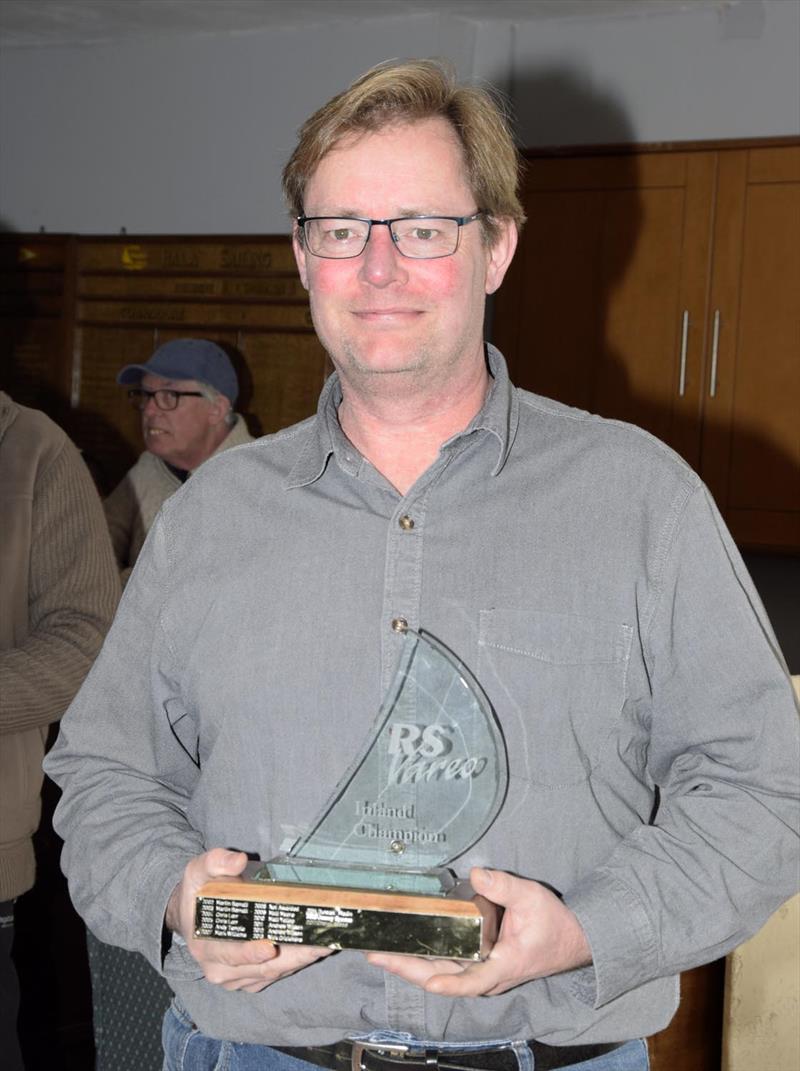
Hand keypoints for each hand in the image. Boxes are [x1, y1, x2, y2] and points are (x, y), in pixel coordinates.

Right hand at [166, 848, 331, 992]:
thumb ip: (216, 862)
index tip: (272, 947)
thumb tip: (238, 860)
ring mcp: (237, 978)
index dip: (251, 953)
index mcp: (206, 947)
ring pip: (274, 974)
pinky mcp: (251, 980)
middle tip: (319, 944)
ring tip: (325, 945)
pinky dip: (296, 963)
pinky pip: (276, 975)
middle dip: (293, 957)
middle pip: (262, 969)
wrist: (192, 914)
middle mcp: (221, 969)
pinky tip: (315, 950)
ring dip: (300, 961)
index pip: (231, 955)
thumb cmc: (198, 892)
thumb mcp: (199, 871)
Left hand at [365, 867, 590, 996]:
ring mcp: (482, 973)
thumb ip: (504, 886)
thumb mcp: (532, 898)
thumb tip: (477, 874)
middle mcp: (489, 976)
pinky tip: (406, 950)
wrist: (571, 940)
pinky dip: (425, 962)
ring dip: (412, 967)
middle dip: (409, 970)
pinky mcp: (479, 966)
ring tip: (381, 954)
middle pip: (443, 979)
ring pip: (441, 975)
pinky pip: (447, 968)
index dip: (448, 982)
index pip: (471, 980)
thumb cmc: (553, 922)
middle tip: (377, 956)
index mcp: (503, 965)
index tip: (428, 981)